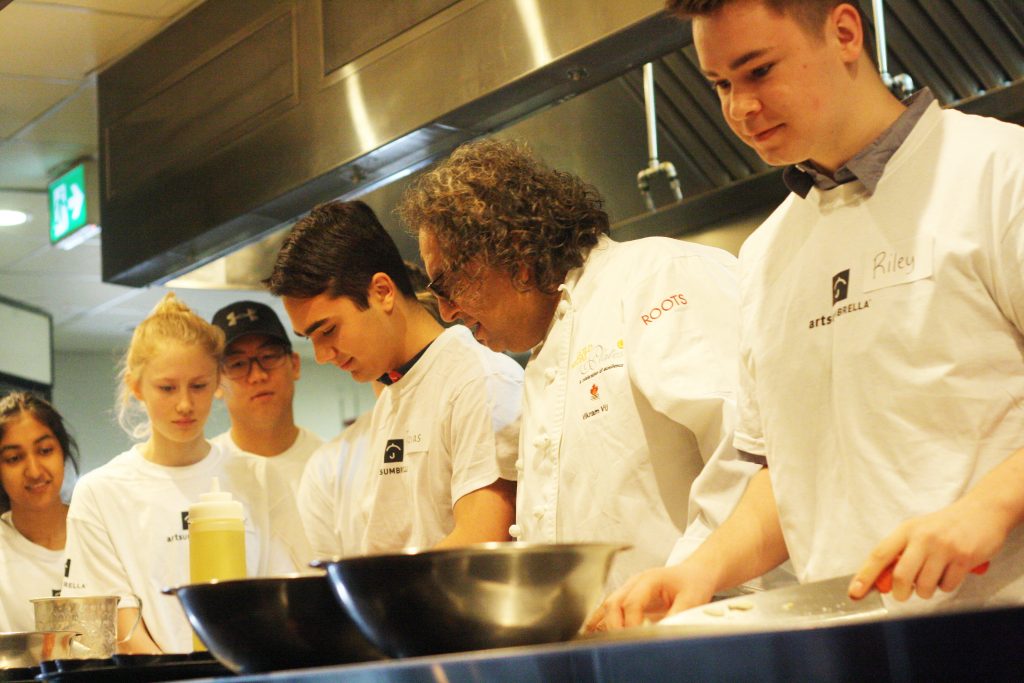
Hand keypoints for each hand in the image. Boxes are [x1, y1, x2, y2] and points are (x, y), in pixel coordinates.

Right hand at [584, 562, 715, 631]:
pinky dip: (602, 622)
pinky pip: (609, 609)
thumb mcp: (692, 599)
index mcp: (649, 579)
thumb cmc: (693, 583)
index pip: (631, 603)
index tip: (634, 638)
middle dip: (613, 626)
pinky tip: (597, 634)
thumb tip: (663, 632)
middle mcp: (634, 582)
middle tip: (619, 644)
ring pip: (607, 605)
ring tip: (600, 642)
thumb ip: (677, 615)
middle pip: (613, 603)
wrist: (694, 573)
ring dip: (603, 624)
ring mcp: (628, 589)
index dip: (630, 623)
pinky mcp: (627, 598)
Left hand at [848, 496, 1007, 601]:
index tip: (854, 592)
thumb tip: (881, 580)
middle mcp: (923, 538)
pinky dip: (946, 585)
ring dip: (926, 590)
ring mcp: (944, 548)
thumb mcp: (918, 531)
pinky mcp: (964, 558)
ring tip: (933, 576)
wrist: (982, 511)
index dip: (865, 576)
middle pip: (901, 576)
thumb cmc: (944, 525)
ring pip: (925, 586)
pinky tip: (951, 571)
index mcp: (906, 530)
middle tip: (903, 593)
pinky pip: (947, 586)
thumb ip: (901, 552)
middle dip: (900, 593)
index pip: (879, 555)